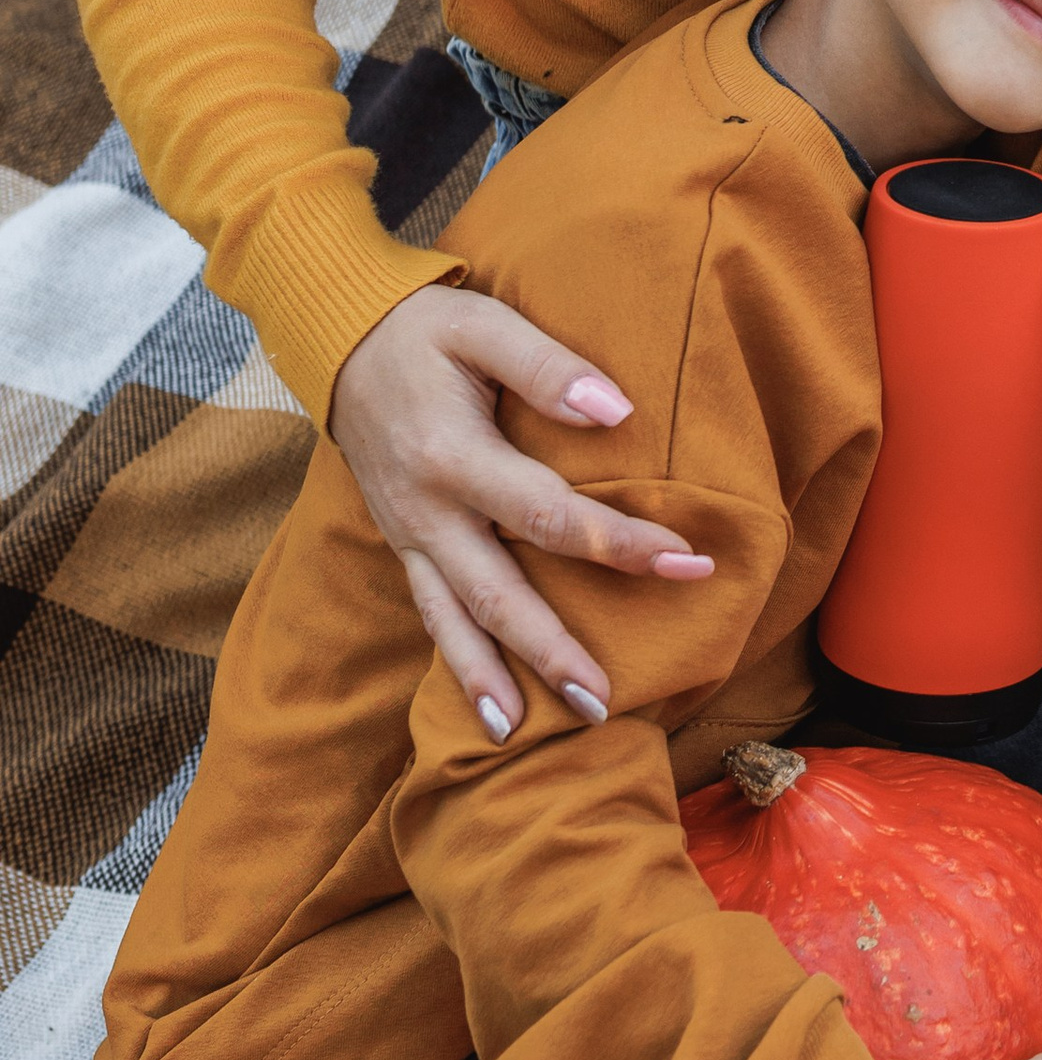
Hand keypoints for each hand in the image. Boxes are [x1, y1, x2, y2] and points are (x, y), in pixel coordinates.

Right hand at [331, 287, 715, 739]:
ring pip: (454, 622)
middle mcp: (427, 511)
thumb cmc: (423, 329)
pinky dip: (458, 663)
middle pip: (498, 595)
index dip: (621, 543)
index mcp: (452, 456)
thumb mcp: (482, 325)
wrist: (336, 340)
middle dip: (553, 651)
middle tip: (606, 702)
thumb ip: (547, 366)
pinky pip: (433, 614)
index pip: (550, 515)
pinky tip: (489, 707)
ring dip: (493, 681)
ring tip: (528, 734)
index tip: (688, 564)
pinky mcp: (405, 544)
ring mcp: (410, 535)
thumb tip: (619, 411)